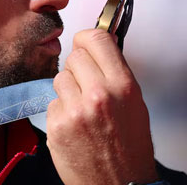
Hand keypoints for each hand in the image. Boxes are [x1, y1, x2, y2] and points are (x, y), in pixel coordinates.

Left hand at [46, 29, 158, 184]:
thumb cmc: (130, 147)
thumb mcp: (135, 103)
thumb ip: (116, 71)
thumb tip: (101, 43)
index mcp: (122, 86)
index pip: (96, 38)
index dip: (87, 38)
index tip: (86, 43)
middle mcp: (99, 95)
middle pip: (74, 56)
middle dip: (78, 68)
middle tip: (87, 85)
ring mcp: (75, 111)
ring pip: (59, 78)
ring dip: (67, 90)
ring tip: (82, 109)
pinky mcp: (57, 126)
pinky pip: (51, 102)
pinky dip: (60, 111)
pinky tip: (74, 126)